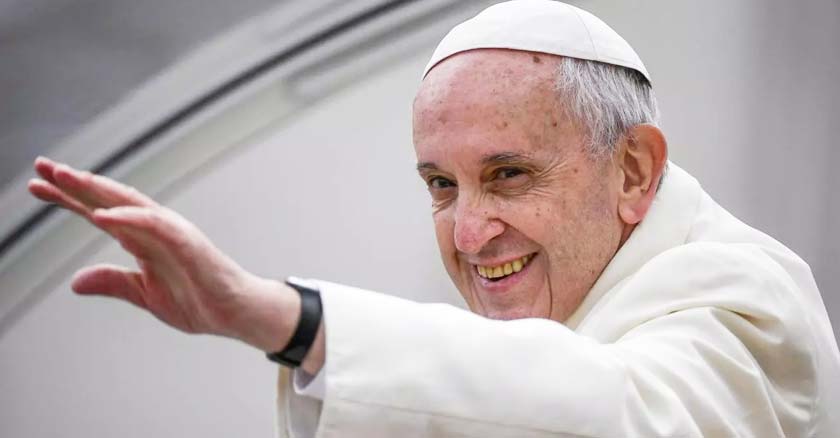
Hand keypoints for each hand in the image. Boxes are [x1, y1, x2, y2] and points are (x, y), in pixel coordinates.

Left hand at [26, 157, 304, 354]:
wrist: (235, 314)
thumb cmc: (198, 300)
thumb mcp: (144, 294)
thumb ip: (112, 282)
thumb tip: (75, 282)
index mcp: (142, 239)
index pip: (100, 212)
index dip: (69, 199)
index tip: (38, 187)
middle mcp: (154, 228)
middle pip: (109, 198)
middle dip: (75, 183)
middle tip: (42, 167)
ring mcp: (171, 231)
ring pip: (129, 201)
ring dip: (97, 189)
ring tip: (66, 177)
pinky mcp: (187, 241)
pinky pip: (154, 224)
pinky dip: (129, 216)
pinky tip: (102, 214)